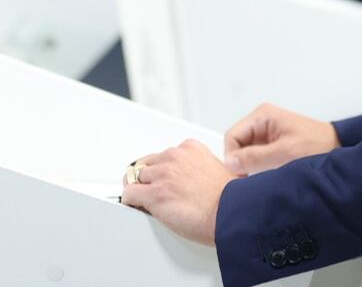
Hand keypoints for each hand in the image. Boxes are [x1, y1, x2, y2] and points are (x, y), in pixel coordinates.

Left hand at [120, 139, 234, 244]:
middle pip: (147, 165)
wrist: (231, 213)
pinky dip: (130, 202)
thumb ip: (203, 167)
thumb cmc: (230, 198)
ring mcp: (163, 175)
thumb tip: (200, 178)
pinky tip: (137, 207)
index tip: (165, 181)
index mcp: (190, 148)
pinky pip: (130, 194)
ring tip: (146, 203)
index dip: (162, 171)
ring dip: (139, 190)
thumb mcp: (220, 169)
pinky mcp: (155, 194)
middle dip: (149, 180)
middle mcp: (174, 157)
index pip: (164, 155)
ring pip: (136, 178)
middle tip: (153, 193)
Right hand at [224, 103, 339, 174]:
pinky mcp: (273, 145)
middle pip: (237, 144)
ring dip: (251, 166)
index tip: (239, 175)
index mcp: (263, 115)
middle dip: (241, 163)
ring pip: (246, 153)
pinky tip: (268, 174)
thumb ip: (255, 157)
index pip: (232, 136)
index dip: (232, 157)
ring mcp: (267, 133)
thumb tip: (230, 162)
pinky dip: (258, 167)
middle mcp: (262, 122)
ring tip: (262, 175)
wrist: (339, 148)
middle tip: (249, 179)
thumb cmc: (318, 145)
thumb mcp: (284, 153)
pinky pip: (256, 157)